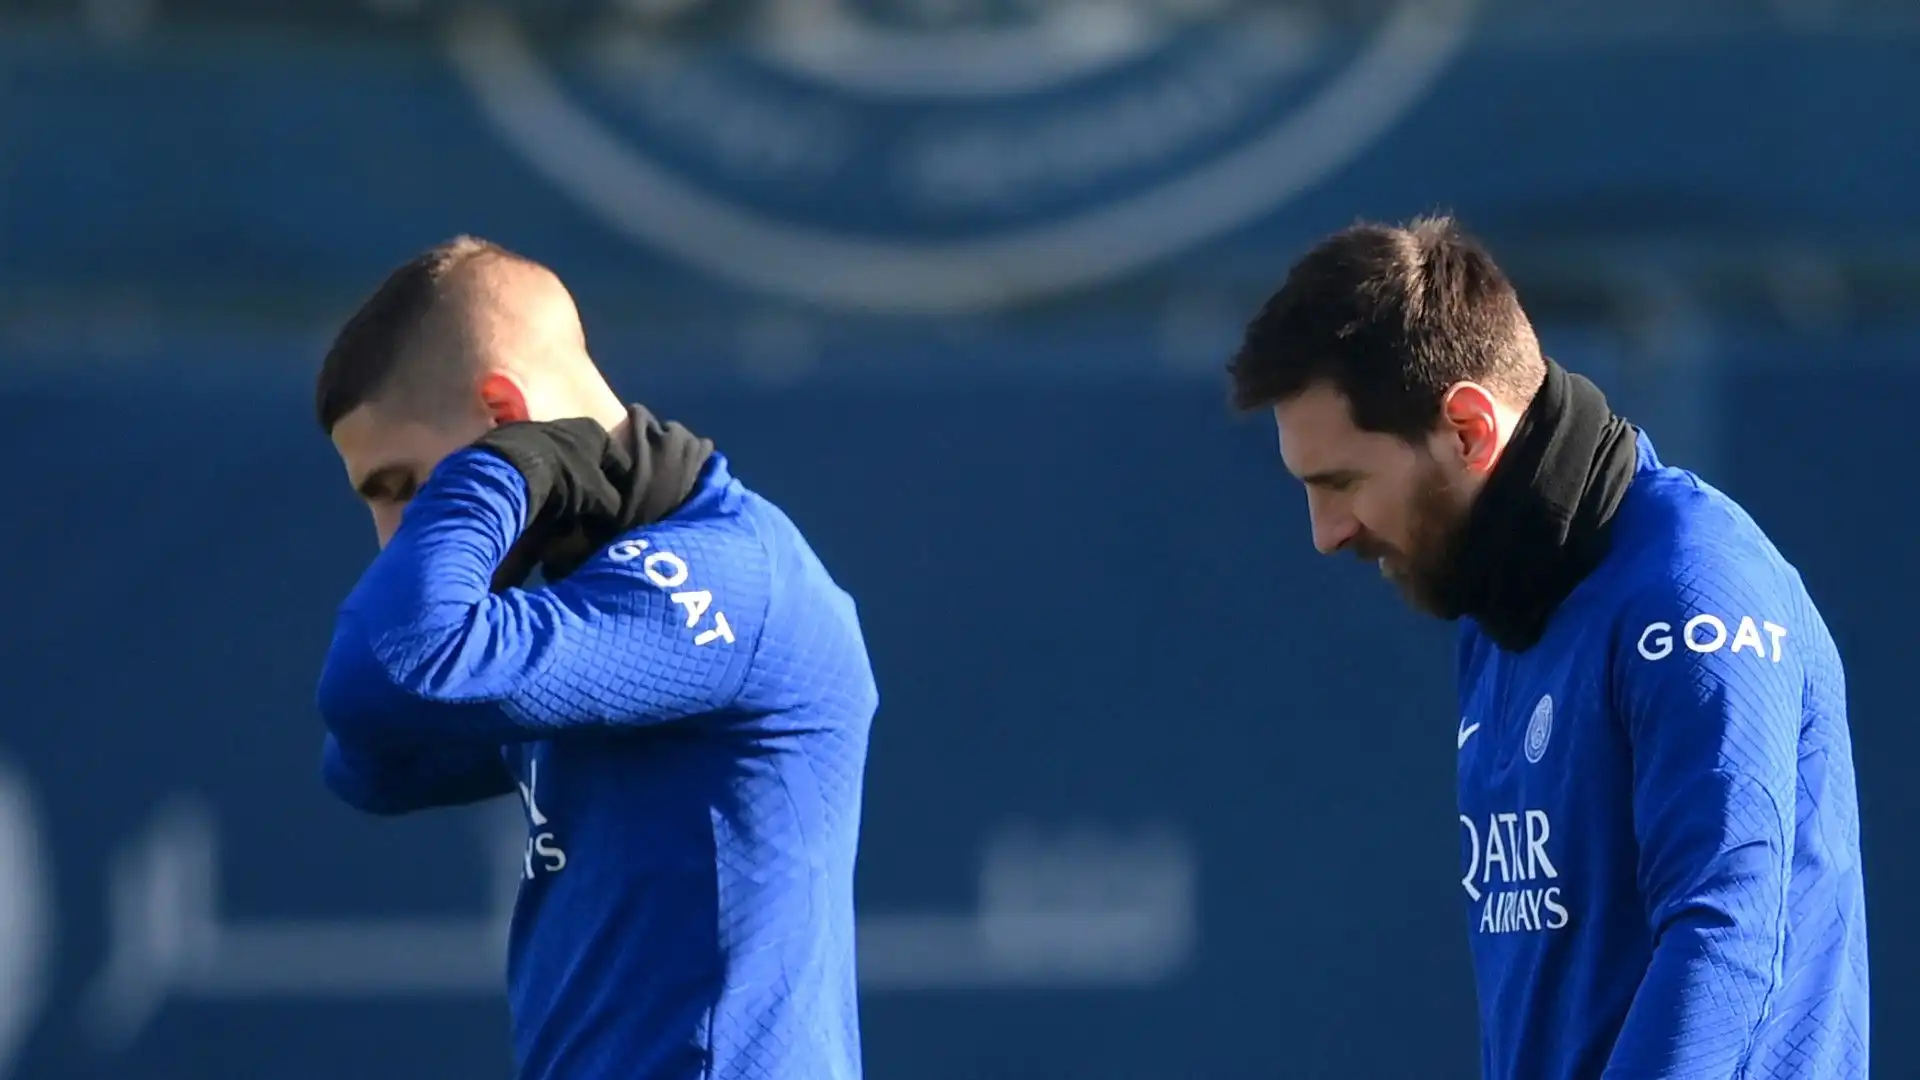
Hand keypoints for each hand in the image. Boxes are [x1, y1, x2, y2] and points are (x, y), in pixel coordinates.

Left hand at [471, 418, 624, 584]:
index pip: (622, 463)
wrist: (509, 470)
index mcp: (595, 431)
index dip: (626, 490)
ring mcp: (540, 436)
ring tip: (569, 521)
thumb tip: (618, 517)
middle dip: (595, 493)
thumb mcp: (599, 497)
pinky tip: (544, 512)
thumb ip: (615, 506)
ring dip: (570, 495)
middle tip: (596, 519)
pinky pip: (542, 475)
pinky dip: (546, 492)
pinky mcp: (515, 449)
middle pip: (591, 467)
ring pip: (566, 472)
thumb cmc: (564, 477)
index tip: (624, 513)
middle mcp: (569, 427)